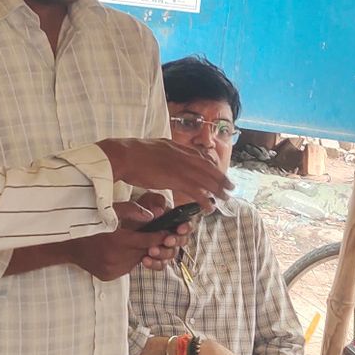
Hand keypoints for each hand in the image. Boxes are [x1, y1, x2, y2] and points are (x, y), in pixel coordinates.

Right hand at [63, 201, 185, 278]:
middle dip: (151, 244)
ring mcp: (112, 269)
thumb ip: (132, 210)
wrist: (67, 245)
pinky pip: (127, 268)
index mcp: (117, 241)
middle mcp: (116, 258)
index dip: (160, 236)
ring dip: (139, 252)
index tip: (168, 232)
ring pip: (137, 261)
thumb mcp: (109, 211)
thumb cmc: (88, 223)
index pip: (148, 240)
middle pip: (144, 251)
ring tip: (132, 242)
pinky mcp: (109, 276)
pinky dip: (128, 260)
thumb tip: (153, 216)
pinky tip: (122, 251)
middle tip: (154, 235)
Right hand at [99, 138, 231, 206]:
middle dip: (221, 178)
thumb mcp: (153, 147)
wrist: (123, 155)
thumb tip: (168, 156)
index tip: (218, 172)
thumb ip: (164, 153)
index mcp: (176, 147)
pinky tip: (209, 207)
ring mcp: (180, 166)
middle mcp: (182, 154)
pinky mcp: (175, 178)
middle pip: (208, 167)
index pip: (201, 156)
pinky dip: (204, 199)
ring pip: (205, 179)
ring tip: (226, 198)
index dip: (212, 166)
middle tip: (231, 187)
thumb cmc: (132, 154)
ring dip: (217, 189)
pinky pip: (195, 190)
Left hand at [116, 199, 193, 271]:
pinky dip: (154, 263)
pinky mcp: (155, 259)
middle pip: (182, 240)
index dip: (186, 227)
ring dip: (163, 253)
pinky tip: (145, 260)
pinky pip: (160, 264)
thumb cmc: (134, 213)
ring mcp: (163, 248)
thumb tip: (159, 211)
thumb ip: (153, 202)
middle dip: (175, 241)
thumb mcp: (145, 201)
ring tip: (151, 251)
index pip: (186, 224)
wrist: (118, 230)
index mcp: (172, 220)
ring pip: (171, 254)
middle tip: (166, 241)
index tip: (180, 229)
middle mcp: (171, 234)